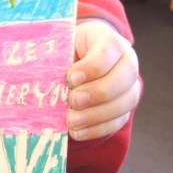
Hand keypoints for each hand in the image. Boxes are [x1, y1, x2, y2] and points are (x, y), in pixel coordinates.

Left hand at [66, 21, 140, 140]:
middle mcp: (127, 60)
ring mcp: (130, 85)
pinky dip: (97, 129)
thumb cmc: (66, 51)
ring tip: (72, 121)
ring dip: (97, 114)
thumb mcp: (61, 45)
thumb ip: (57, 57)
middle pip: (124, 76)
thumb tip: (43, 78)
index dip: (92, 66)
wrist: (77, 61)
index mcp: (109, 40)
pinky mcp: (125, 108)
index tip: (71, 78)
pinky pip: (118, 121)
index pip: (110, 48)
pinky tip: (78, 132)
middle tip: (73, 100)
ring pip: (126, 101)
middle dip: (97, 92)